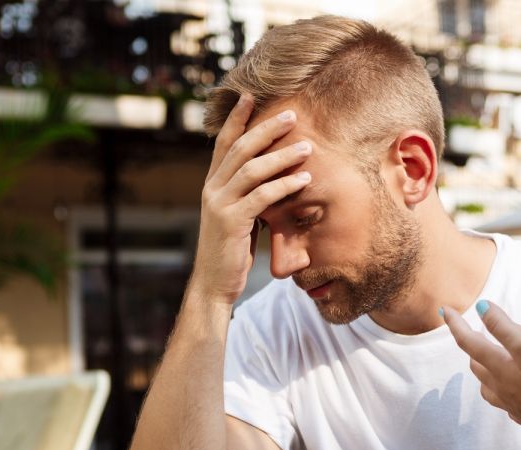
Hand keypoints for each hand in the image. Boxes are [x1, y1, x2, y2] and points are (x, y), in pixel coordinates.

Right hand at [192, 96, 313, 303]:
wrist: (214, 284)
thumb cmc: (231, 251)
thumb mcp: (238, 216)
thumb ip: (247, 194)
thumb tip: (270, 176)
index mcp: (212, 184)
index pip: (223, 143)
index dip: (235, 118)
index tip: (249, 95)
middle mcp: (212, 189)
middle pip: (239, 148)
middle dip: (266, 128)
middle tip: (292, 114)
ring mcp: (219, 204)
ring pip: (251, 169)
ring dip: (282, 156)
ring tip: (309, 147)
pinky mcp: (231, 222)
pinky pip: (261, 197)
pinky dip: (284, 186)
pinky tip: (304, 180)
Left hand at [442, 300, 520, 436]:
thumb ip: (503, 326)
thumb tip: (481, 307)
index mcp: (498, 366)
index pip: (468, 342)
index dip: (456, 324)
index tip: (444, 310)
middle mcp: (499, 386)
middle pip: (476, 364)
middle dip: (471, 346)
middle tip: (470, 333)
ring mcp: (511, 403)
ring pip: (487, 385)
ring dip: (483, 369)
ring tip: (486, 360)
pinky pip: (505, 400)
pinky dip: (501, 389)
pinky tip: (511, 389)